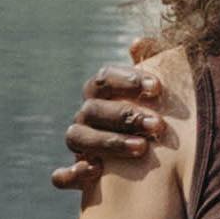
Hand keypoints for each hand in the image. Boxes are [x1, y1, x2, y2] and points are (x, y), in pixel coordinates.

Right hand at [53, 32, 188, 203]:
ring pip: (78, 137)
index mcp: (101, 93)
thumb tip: (137, 42)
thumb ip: (152, 61)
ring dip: (109, 142)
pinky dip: (72, 173)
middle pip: (94, 108)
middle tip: (158, 125)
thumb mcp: (153, 92)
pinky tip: (96, 171)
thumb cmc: (150, 118)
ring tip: (141, 149)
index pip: (104, 78)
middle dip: (126, 115)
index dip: (128, 80)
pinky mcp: (75, 175)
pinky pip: (61, 176)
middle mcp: (86, 116)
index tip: (158, 88)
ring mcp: (79, 144)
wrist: (145, 166)